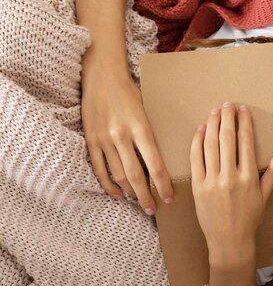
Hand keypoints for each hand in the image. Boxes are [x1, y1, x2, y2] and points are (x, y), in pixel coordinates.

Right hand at [81, 64, 173, 215]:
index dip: (163, 184)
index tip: (169, 197)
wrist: (102, 76)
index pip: (155, 164)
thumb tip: (168, 156)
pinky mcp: (90, 140)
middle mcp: (121, 136)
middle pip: (136, 175)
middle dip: (147, 196)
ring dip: (130, 193)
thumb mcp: (149, 109)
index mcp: (141, 128)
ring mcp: (103, 139)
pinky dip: (108, 185)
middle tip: (155, 209)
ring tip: (140, 203)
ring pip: (117, 175)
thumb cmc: (131, 91)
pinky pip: (99, 169)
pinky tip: (118, 195)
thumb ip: (154, 133)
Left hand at [190, 102, 272, 261]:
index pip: (246, 143)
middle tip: (227, 104)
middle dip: (227, 118)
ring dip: (212, 125)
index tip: (243, 110)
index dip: (244, 123)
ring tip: (214, 112)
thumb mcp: (264, 195)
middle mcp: (230, 177)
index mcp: (248, 178)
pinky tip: (200, 130)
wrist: (229, 240)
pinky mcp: (197, 186)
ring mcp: (212, 181)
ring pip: (210, 145)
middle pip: (227, 139)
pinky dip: (197, 142)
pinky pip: (196, 159)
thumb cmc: (249, 218)